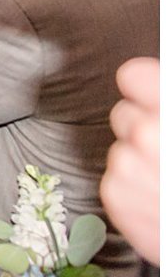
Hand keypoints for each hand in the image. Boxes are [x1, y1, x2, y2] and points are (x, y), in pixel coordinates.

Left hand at [103, 57, 159, 264]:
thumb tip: (153, 86)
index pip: (132, 75)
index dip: (144, 87)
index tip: (152, 98)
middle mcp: (146, 135)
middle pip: (124, 114)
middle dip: (145, 128)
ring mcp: (126, 167)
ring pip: (120, 149)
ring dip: (140, 161)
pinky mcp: (114, 198)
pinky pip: (115, 180)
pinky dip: (133, 188)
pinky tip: (161, 201)